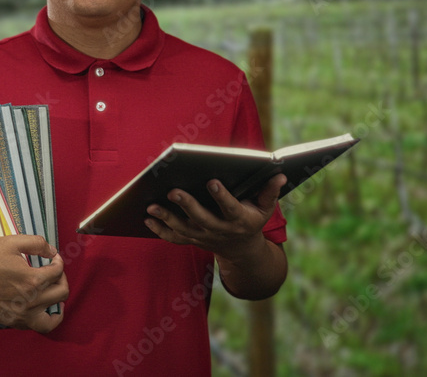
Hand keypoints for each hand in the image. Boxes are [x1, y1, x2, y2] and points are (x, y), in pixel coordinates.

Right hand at [0, 234, 67, 332]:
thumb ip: (37, 243)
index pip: (58, 272)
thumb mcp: (12, 242)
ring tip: (56, 294)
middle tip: (54, 272)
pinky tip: (43, 307)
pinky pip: (38, 326)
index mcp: (32, 280)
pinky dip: (46, 317)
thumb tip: (52, 252)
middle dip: (62, 278)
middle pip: (62, 292)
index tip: (53, 258)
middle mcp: (30, 301)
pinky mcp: (13, 321)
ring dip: (59, 303)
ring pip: (54, 316)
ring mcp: (22, 315)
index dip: (59, 261)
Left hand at [144, 173, 286, 259]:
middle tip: (172, 191)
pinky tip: (147, 218)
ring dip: (166, 218)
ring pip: (183, 229)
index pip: (230, 208)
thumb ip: (269, 192)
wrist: (242, 250)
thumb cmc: (252, 220)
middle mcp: (220, 230)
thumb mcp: (264, 208)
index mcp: (238, 220)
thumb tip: (279, 174)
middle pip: (201, 219)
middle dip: (186, 205)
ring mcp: (204, 237)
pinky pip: (173, 238)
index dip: (222, 196)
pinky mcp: (192, 240)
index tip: (212, 181)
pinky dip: (160, 230)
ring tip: (151, 206)